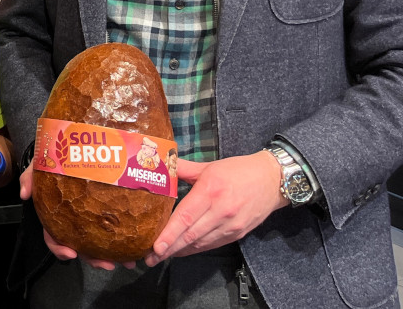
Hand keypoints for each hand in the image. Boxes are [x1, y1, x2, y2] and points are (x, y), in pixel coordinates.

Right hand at [19, 161, 135, 270]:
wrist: (73, 145)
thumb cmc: (55, 158)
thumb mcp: (39, 164)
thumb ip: (30, 176)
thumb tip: (25, 194)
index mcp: (55, 214)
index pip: (53, 236)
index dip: (59, 248)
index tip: (71, 253)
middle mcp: (73, 220)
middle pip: (80, 245)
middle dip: (93, 258)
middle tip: (107, 264)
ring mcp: (91, 217)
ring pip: (99, 243)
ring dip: (112, 254)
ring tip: (127, 261)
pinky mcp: (109, 211)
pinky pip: (116, 229)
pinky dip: (126, 239)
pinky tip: (139, 245)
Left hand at [144, 152, 286, 266]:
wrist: (272, 180)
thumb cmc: (237, 170)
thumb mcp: (208, 166)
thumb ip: (182, 168)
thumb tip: (161, 165)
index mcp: (210, 191)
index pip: (185, 217)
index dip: (169, 234)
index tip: (155, 246)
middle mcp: (221, 211)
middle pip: (190, 235)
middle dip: (169, 248)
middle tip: (151, 257)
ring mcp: (231, 225)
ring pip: (201, 243)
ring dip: (181, 251)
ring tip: (162, 256)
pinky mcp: (238, 233)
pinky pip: (213, 244)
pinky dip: (196, 249)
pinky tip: (183, 250)